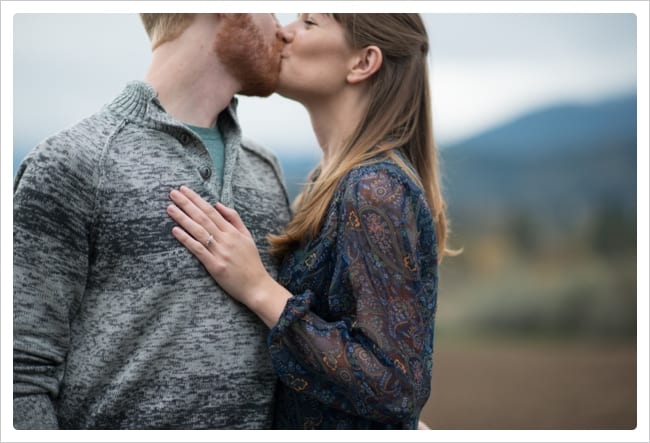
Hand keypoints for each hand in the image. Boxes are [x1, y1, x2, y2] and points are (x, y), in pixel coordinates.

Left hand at [167, 186, 272, 307]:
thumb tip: (218, 204)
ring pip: (198, 231)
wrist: (257, 286)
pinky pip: (198, 249)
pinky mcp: (215, 265)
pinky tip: (175, 231)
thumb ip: (234, 219)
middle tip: (173, 193)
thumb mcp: (247, 236)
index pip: (211, 211)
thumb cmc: (251, 262)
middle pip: (203, 217)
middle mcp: (226, 239)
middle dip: (187, 204)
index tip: (184, 190)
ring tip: (170, 208)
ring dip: (183, 218)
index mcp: (233, 231)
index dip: (196, 199)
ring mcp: (220, 252)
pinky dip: (186, 239)